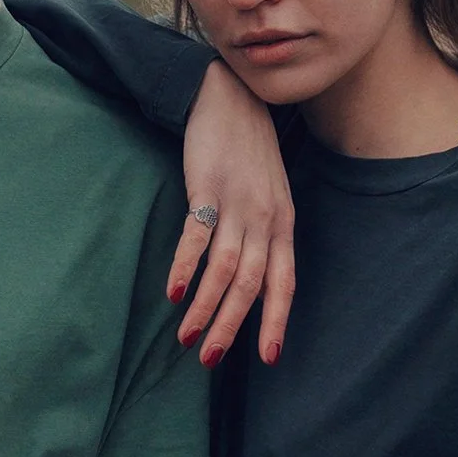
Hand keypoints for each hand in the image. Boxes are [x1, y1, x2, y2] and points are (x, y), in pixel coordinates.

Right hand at [171, 63, 295, 365]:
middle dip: (231, 327)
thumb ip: (265, 236)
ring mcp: (237, 203)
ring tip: (186, 337)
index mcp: (283, 224)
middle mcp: (265, 219)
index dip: (275, 321)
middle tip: (209, 359)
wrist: (231, 98)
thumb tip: (254, 282)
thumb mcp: (270, 196)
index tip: (265, 358)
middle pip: (251, 284)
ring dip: (205, 307)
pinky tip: (174, 291)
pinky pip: (197, 236)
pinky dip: (185, 267)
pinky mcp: (207, 188)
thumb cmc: (249, 152)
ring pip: (225, 268)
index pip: (283, 283)